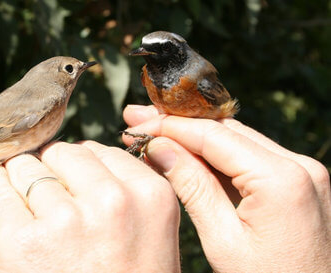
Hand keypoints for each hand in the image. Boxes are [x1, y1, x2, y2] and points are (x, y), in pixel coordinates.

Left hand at [0, 141, 179, 272]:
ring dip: (21, 181)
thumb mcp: (150, 235)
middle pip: (61, 152)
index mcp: (150, 196)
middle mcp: (112, 201)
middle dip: (52, 170)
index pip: (98, 151)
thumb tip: (79, 154)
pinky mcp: (22, 242)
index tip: (73, 184)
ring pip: (26, 166)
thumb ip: (125, 189)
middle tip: (51, 199)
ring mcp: (65, 221)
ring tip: (31, 210)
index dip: (81, 168)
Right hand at [122, 104, 330, 271]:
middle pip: (227, 129)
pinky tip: (189, 155)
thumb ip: (192, 187)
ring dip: (197, 137)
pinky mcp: (302, 183)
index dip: (170, 126)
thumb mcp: (222, 241)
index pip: (213, 135)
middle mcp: (300, 165)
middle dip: (179, 125)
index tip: (138, 123)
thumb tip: (159, 147)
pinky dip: (219, 155)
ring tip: (157, 134)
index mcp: (282, 178)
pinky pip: (253, 157)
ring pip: (239, 140)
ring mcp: (304, 172)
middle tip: (139, 118)